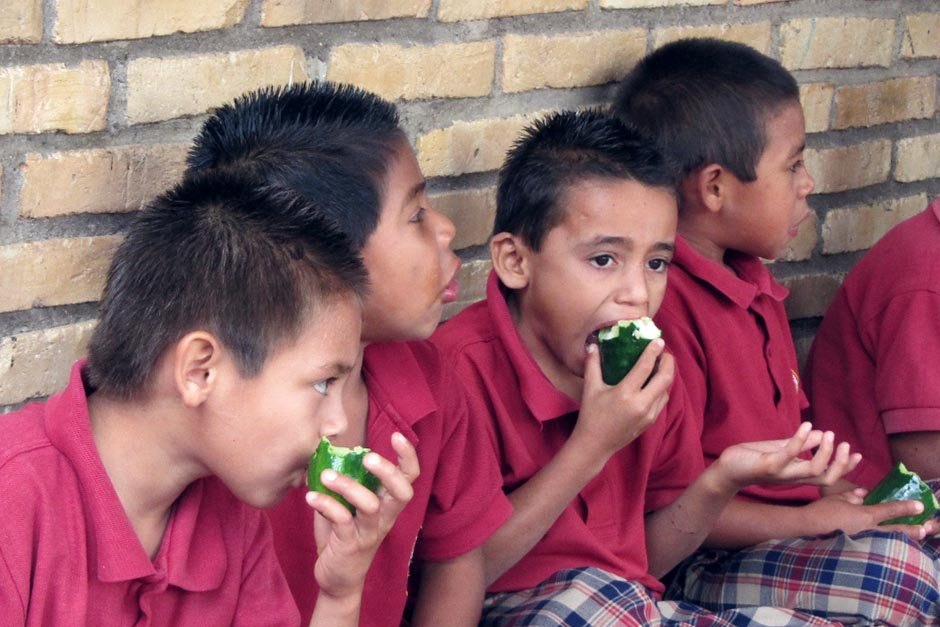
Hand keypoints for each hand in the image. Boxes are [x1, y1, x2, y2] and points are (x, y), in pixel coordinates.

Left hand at [308, 432, 418, 599]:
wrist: (338, 580)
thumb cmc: (343, 536)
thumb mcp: (347, 507)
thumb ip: (344, 483)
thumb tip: (327, 452)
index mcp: (388, 505)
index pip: (409, 478)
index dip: (408, 457)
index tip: (397, 436)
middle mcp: (385, 518)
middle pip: (402, 492)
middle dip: (388, 471)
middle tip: (368, 456)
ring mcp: (369, 533)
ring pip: (370, 506)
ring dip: (348, 486)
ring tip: (326, 475)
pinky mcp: (350, 546)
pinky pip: (342, 521)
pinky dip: (326, 505)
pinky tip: (310, 497)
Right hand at [571, 339, 673, 464]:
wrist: (595, 445)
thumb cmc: (591, 415)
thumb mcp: (590, 388)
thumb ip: (592, 365)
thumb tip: (593, 345)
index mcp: (625, 393)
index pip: (645, 367)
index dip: (653, 352)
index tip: (658, 341)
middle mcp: (641, 404)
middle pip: (665, 378)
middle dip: (668, 362)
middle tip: (664, 353)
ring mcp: (648, 415)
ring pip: (666, 390)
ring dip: (666, 376)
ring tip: (660, 366)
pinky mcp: (651, 422)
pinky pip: (662, 401)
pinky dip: (662, 389)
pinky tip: (654, 383)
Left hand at [714, 422, 861, 491]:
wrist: (727, 468)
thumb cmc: (752, 459)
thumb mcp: (779, 449)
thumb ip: (799, 443)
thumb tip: (819, 433)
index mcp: (798, 474)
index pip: (828, 476)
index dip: (844, 467)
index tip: (857, 454)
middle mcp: (793, 477)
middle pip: (826, 478)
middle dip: (840, 463)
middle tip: (845, 444)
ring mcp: (782, 473)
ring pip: (813, 470)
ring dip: (823, 452)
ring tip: (828, 434)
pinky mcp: (769, 466)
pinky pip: (789, 454)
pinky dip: (800, 440)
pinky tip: (806, 425)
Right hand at [802, 489, 939, 540]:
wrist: (807, 529)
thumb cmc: (821, 512)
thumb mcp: (836, 499)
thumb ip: (851, 496)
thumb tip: (863, 494)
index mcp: (865, 516)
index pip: (889, 510)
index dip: (905, 507)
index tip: (920, 505)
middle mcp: (869, 530)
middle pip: (897, 531)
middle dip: (913, 530)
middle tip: (927, 528)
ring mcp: (864, 544)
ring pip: (889, 543)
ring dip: (905, 541)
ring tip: (916, 539)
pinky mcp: (857, 552)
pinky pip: (877, 550)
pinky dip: (887, 549)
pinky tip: (891, 550)